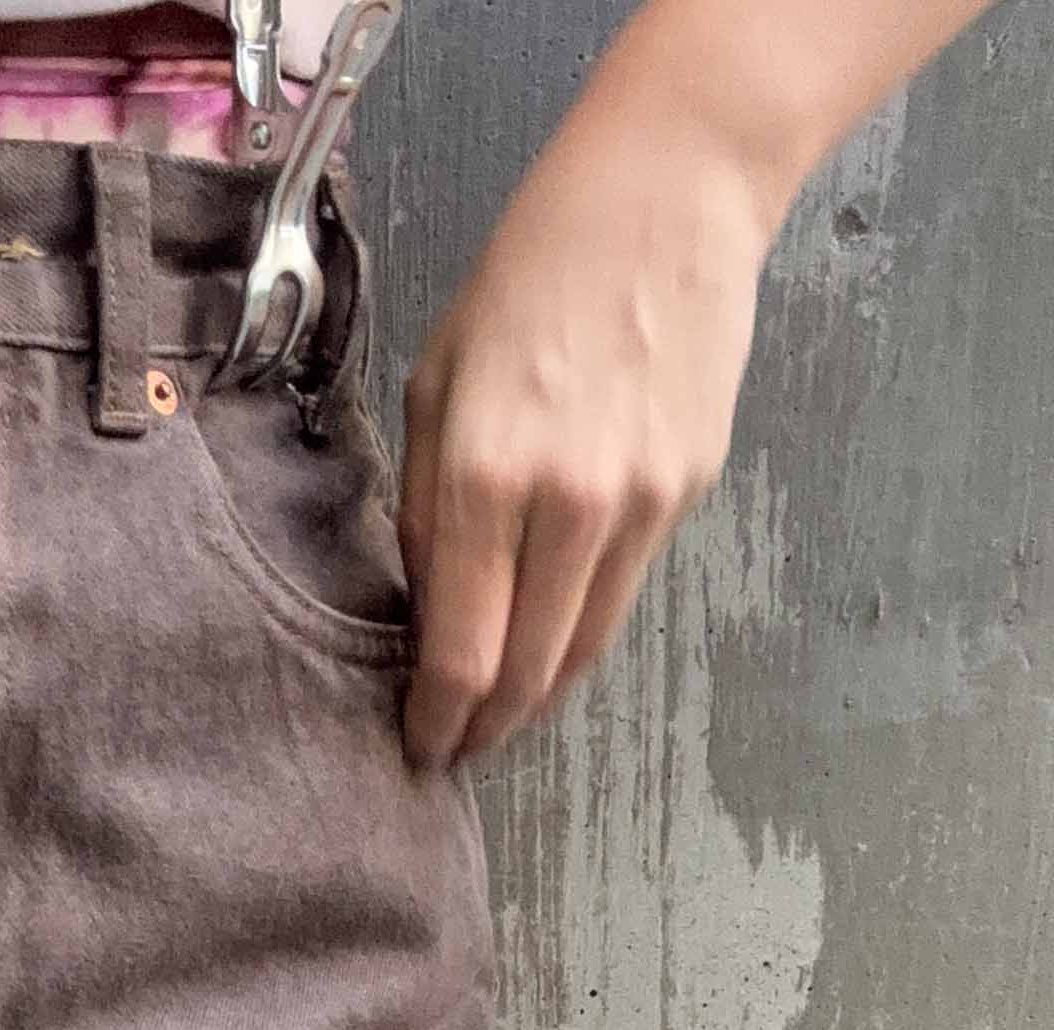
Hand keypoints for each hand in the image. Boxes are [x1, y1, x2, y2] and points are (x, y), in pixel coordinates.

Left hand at [396, 122, 769, 770]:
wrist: (670, 198)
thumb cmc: (530, 277)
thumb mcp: (437, 384)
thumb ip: (427, 506)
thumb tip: (426, 607)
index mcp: (488, 478)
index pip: (462, 651)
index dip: (439, 718)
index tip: (421, 748)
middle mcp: (570, 507)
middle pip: (526, 671)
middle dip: (488, 727)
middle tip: (458, 751)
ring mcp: (642, 504)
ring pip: (584, 648)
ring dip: (538, 697)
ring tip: (501, 716)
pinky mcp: (688, 492)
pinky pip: (624, 592)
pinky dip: (582, 633)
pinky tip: (550, 639)